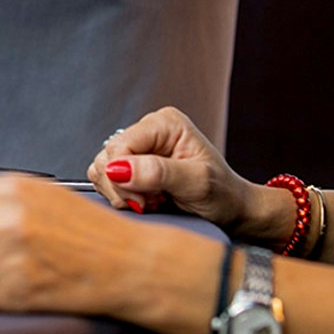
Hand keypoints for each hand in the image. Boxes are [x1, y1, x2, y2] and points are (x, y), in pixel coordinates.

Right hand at [86, 106, 271, 240]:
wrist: (231, 210)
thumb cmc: (222, 194)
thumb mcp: (197, 183)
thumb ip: (158, 173)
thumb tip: (118, 168)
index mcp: (164, 123)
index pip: (120, 147)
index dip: (124, 177)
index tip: (146, 200)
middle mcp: (147, 131)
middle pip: (107, 158)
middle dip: (123, 188)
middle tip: (151, 202)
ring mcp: (138, 148)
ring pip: (101, 169)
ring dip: (121, 193)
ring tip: (151, 201)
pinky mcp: (131, 166)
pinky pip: (105, 179)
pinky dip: (120, 196)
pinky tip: (144, 200)